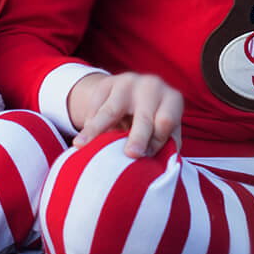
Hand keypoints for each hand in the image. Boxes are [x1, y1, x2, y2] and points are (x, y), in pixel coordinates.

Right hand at [69, 71, 183, 157]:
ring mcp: (127, 82)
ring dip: (96, 130)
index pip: (166, 122)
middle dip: (138, 137)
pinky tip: (82, 141)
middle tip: (131, 154)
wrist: (132, 95)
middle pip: (144, 117)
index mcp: (172, 99)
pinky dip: (89, 126)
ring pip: (111, 111)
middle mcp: (152, 86)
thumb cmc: (154, 122)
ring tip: (81, 146)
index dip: (157, 142)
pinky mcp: (106, 83)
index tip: (146, 158)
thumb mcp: (165, 131)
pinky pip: (95, 108)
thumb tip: (155, 171)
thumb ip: (164, 147)